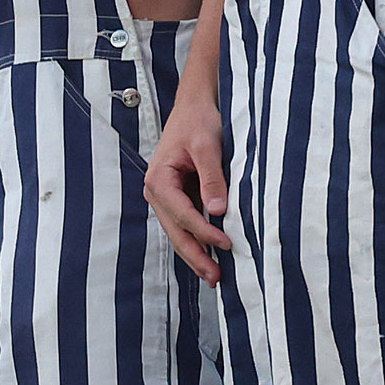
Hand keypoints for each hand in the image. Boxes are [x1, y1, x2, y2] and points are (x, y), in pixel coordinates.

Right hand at [143, 83, 232, 284]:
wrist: (195, 105)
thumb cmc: (198, 121)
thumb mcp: (207, 146)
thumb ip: (212, 177)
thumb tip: (217, 210)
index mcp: (159, 180)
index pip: (183, 214)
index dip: (205, 232)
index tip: (227, 243)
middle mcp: (158, 192)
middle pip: (176, 232)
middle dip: (196, 256)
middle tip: (215, 278)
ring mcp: (167, 197)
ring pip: (180, 232)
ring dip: (196, 253)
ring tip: (214, 276)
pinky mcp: (179, 197)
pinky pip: (187, 224)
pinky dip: (199, 240)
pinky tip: (212, 255)